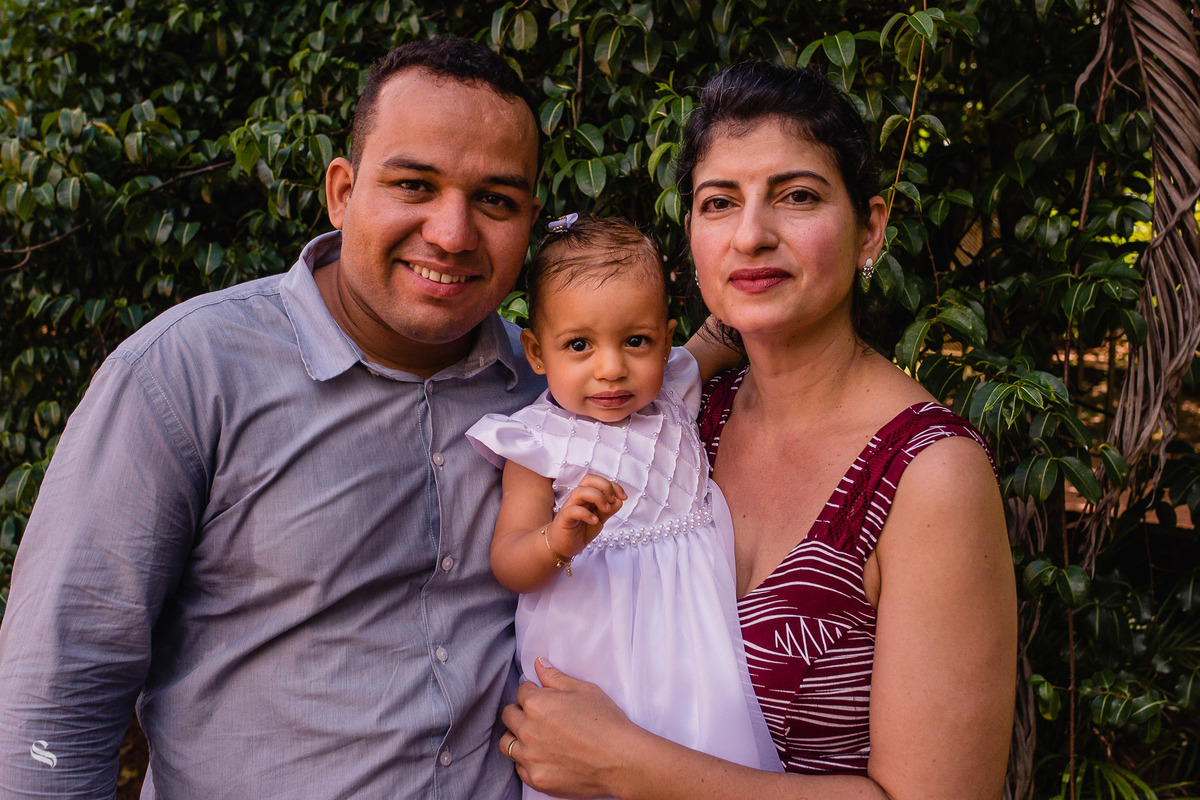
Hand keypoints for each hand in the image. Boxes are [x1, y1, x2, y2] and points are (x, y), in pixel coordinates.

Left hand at [500, 658, 635, 797]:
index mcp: (536, 704)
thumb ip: (555, 677)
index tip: (544, 697)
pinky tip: (543, 756)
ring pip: (507, 743)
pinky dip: (527, 761)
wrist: (621, 760)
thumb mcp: (584, 690)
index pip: (521, 691)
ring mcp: (530, 757)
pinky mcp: (536, 779)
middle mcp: (527, 730)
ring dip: (518, 737)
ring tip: (536, 737)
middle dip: (520, 712)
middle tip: (538, 716)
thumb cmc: (606, 722)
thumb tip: (538, 664)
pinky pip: (519, 768)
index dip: (533, 691)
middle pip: (508, 716)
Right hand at [546, 474, 625, 558]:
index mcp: (587, 496)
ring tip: (605, 510)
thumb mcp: (599, 519)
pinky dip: (586, 514)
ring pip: (580, 491)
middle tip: (612, 500)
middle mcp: (578, 498)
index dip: (614, 486)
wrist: (563, 546)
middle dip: (605, 486)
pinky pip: (573, 510)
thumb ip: (608, 510)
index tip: (624, 497)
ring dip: (597, 498)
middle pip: (589, 479)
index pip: (599, 481)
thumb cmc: (580, 531)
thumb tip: (620, 500)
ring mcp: (570, 506)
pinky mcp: (564, 518)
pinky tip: (594, 521)